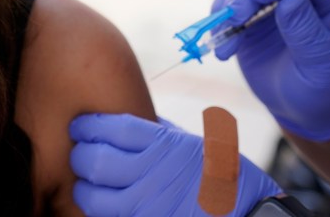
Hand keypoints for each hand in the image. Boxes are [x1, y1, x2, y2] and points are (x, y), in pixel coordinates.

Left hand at [69, 113, 280, 215]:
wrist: (250, 213)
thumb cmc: (221, 175)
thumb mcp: (191, 142)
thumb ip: (156, 132)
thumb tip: (121, 122)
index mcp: (163, 145)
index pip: (111, 128)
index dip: (87, 125)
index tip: (79, 125)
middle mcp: (152, 174)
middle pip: (95, 160)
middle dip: (80, 155)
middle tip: (80, 153)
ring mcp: (149, 206)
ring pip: (93, 197)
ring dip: (84, 189)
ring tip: (87, 184)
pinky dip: (101, 213)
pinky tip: (103, 205)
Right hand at [213, 0, 329, 140]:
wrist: (303, 109)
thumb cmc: (324, 86)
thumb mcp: (324, 64)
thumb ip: (308, 32)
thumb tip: (290, 1)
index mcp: (329, 1)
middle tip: (237, 14)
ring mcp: (271, 5)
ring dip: (230, 7)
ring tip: (229, 39)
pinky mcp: (248, 19)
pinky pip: (227, 7)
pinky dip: (219, 23)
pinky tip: (224, 50)